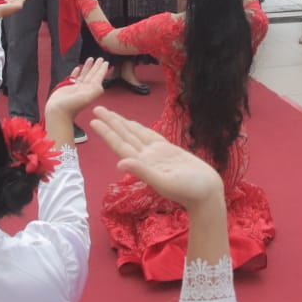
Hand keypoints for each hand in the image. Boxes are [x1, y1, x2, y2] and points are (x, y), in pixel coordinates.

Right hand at [45, 57, 109, 120]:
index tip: (106, 62)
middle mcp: (84, 88)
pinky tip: (78, 68)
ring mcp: (76, 88)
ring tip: (91, 59)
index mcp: (90, 90)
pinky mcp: (67, 87)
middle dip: (96, 66)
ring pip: (84, 75)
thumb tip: (101, 84)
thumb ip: (95, 90)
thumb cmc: (71, 106)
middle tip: (101, 58)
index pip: (98, 77)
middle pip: (92, 74)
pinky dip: (76, 72)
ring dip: (88, 67)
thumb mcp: (86, 97)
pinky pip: (73, 77)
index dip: (102, 70)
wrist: (57, 112)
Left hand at [90, 106, 223, 209]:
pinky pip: (150, 136)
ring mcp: (156, 154)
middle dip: (111, 123)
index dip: (107, 133)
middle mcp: (146, 157)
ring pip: (136, 135)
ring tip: (111, 114)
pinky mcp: (168, 151)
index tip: (94, 120)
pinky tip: (134, 125)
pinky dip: (140, 129)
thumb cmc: (189, 190)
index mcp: (143, 164)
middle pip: (125, 136)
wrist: (207, 193)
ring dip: (123, 124)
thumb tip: (119, 163)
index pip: (120, 145)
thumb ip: (143, 172)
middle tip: (97, 108)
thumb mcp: (165, 182)